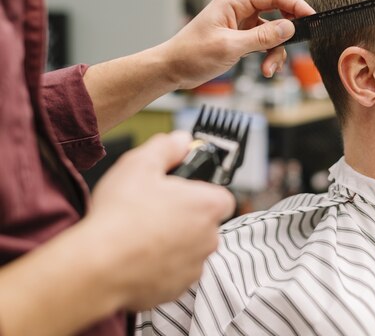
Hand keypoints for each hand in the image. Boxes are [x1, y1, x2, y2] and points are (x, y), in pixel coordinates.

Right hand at [84, 131, 234, 310]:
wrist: (99, 265)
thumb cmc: (121, 214)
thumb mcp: (140, 164)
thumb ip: (166, 148)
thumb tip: (181, 140)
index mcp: (208, 205)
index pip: (221, 196)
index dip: (200, 193)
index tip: (179, 192)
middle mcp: (210, 238)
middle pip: (204, 223)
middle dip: (184, 218)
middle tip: (153, 212)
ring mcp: (194, 266)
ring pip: (189, 249)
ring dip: (172, 243)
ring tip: (139, 236)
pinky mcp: (176, 290)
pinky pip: (173, 273)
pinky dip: (159, 267)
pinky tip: (135, 258)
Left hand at [159, 0, 315, 88]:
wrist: (174, 69)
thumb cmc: (192, 54)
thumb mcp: (230, 46)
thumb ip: (262, 37)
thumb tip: (288, 28)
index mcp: (235, 0)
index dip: (296, 5)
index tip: (311, 18)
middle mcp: (240, 7)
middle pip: (278, 11)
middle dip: (286, 32)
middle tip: (296, 45)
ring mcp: (241, 22)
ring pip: (273, 31)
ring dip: (276, 51)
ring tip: (269, 68)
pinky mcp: (241, 36)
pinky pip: (264, 42)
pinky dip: (268, 55)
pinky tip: (265, 68)